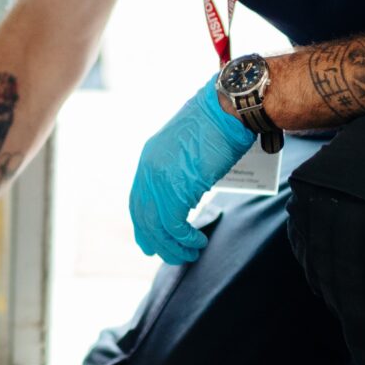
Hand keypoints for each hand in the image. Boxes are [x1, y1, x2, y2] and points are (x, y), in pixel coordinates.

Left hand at [128, 76, 256, 265]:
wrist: (227, 109)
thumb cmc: (217, 123)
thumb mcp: (188, 147)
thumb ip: (180, 169)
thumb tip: (187, 190)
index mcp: (148, 158)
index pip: (138, 200)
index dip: (144, 224)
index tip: (154, 240)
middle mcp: (148, 170)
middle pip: (143, 217)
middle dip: (156, 242)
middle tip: (173, 255)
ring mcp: (161, 180)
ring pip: (157, 226)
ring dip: (173, 246)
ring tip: (190, 253)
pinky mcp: (178, 188)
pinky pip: (174, 225)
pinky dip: (185, 239)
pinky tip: (197, 243)